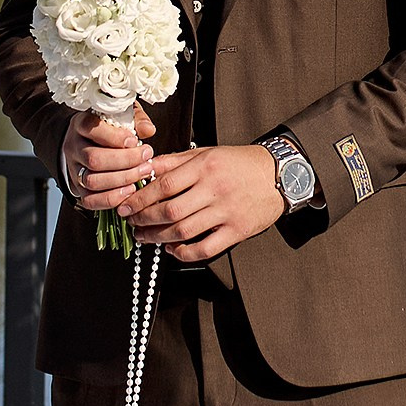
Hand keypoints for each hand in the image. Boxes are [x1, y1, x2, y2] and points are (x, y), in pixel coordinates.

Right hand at [64, 103, 155, 214]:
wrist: (89, 142)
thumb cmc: (110, 127)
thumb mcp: (122, 115)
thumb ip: (136, 119)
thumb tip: (148, 130)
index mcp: (81, 124)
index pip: (91, 128)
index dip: (114, 137)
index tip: (134, 140)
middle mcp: (74, 147)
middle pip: (94, 159)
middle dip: (125, 161)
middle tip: (146, 158)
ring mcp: (74, 169)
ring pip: (92, 180)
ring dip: (122, 179)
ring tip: (143, 172)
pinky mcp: (78, 188)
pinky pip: (90, 200)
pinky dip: (112, 198)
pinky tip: (129, 190)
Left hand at [127, 144, 285, 263]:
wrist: (281, 175)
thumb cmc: (241, 163)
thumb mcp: (208, 152)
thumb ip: (175, 161)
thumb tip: (146, 168)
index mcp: (204, 167)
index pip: (163, 185)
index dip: (139, 198)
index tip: (125, 206)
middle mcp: (214, 189)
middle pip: (169, 211)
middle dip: (144, 220)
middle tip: (131, 223)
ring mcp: (226, 212)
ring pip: (183, 231)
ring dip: (158, 238)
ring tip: (145, 237)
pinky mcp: (237, 231)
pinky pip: (205, 248)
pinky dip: (183, 253)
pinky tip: (172, 249)